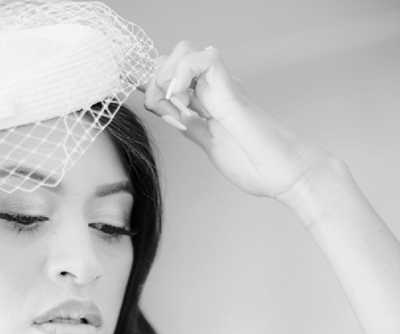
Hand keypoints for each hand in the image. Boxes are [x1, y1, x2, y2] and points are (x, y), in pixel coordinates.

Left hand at [137, 41, 333, 202]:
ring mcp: (225, 87)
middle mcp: (216, 87)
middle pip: (174, 56)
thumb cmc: (258, 164)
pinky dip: (184, 76)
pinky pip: (206, 60)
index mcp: (209, 100)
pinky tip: (184, 103)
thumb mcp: (210, 144)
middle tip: (164, 111)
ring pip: (185, 50)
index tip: (155, 110)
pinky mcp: (233, 93)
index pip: (171, 74)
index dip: (153, 85)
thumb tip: (169, 113)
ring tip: (176, 109)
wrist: (288, 174)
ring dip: (168, 77)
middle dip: (156, 80)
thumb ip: (190, 125)